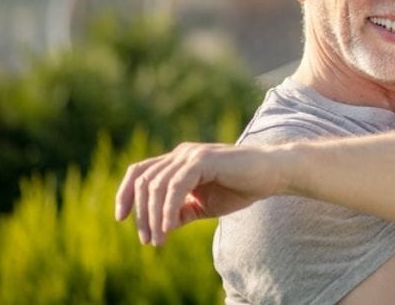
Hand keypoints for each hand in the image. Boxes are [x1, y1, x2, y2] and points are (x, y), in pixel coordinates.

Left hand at [114, 142, 284, 245]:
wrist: (273, 174)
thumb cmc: (242, 187)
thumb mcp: (204, 205)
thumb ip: (181, 211)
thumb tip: (159, 226)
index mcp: (179, 161)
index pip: (141, 173)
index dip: (126, 194)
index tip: (122, 219)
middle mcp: (181, 154)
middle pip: (144, 181)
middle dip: (141, 214)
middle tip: (148, 240)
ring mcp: (192, 155)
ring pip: (156, 185)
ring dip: (153, 217)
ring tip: (158, 240)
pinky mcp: (203, 160)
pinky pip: (175, 186)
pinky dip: (167, 209)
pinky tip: (168, 228)